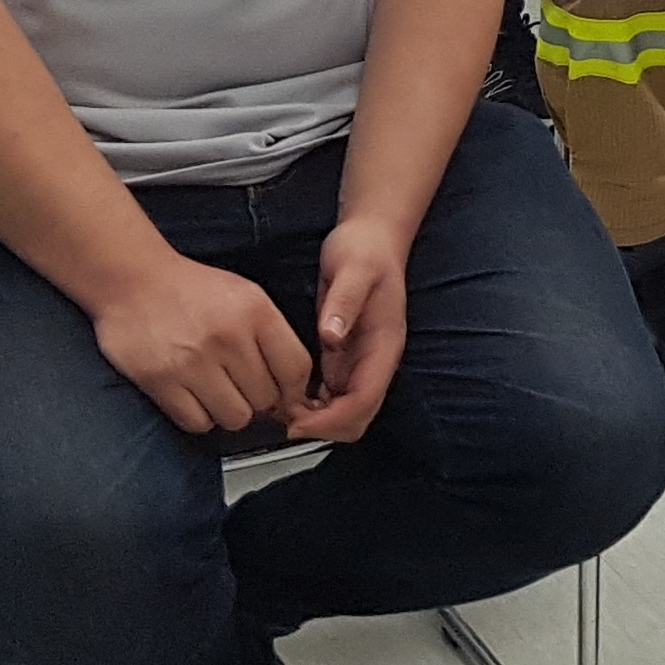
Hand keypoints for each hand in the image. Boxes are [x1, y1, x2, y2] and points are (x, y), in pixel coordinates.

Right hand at [89, 253, 313, 434]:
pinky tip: (194, 397)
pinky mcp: (160, 381)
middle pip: (266, 398)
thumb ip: (272, 335)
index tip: (287, 394)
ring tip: (217, 391)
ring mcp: (193, 362)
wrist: (133, 281)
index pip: (296, 368)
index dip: (295, 389)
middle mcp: (228, 338)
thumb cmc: (192, 289)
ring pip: (235, 417)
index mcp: (256, 312)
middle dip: (258, 398)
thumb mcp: (246, 295)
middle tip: (241, 386)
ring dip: (229, 410)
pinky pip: (198, 423)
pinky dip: (199, 417)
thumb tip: (293, 386)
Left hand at [284, 220, 409, 442]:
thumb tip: (332, 335)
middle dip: (323, 426)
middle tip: (283, 417)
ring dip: (316, 420)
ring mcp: (361, 362)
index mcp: (384, 345)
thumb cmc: (365, 251)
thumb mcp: (353, 269)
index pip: (364, 399)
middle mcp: (376, 361)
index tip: (298, 421)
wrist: (371, 238)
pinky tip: (286, 395)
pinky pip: (331, 398)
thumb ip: (344, 302)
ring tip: (280, 409)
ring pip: (345, 413)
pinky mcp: (345, 359)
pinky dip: (311, 406)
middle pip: (358, 417)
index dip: (332, 419)